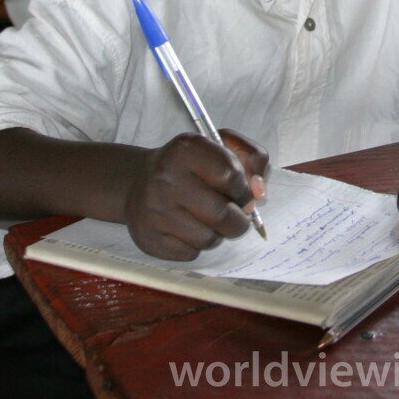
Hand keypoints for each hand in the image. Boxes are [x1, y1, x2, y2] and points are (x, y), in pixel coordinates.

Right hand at [123, 129, 269, 260]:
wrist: (139, 182)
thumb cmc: (191, 165)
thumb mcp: (223, 146)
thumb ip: (253, 158)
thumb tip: (259, 193)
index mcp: (187, 149)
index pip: (230, 175)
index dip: (243, 188)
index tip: (239, 190)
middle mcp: (167, 178)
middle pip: (223, 215)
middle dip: (238, 219)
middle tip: (233, 212)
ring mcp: (155, 210)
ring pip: (209, 239)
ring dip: (217, 233)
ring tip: (207, 219)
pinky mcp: (149, 238)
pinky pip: (191, 253)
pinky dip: (196, 245)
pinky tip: (187, 228)